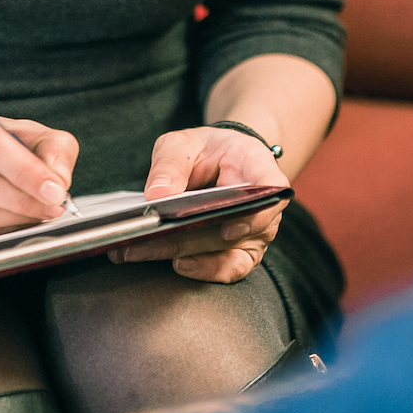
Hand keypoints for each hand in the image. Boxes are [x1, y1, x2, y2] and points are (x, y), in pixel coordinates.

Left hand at [116, 125, 288, 282]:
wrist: (220, 161)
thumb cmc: (207, 150)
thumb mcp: (183, 142)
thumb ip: (170, 164)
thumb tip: (155, 194)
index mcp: (258, 168)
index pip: (272, 189)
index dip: (257, 212)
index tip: (230, 226)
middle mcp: (264, 207)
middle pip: (235, 230)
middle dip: (188, 238)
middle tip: (147, 239)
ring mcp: (254, 233)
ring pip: (227, 255)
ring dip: (184, 256)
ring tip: (140, 251)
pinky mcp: (239, 252)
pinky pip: (226, 269)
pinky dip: (200, 270)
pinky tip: (172, 264)